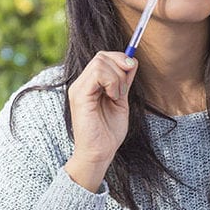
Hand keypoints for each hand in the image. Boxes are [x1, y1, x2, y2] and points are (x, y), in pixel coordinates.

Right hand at [64, 52, 137, 190]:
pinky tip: (113, 97)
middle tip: (124, 88)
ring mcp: (78, 89)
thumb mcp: (121, 101)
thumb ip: (123, 82)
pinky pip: (97, 74)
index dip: (120, 58)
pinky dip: (111, 82)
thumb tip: (131, 62)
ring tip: (117, 96)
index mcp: (89, 84)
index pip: (102, 57)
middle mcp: (81, 84)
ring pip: (100, 62)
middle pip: (101, 56)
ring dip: (117, 77)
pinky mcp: (80, 96)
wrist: (99, 153)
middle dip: (120, 65)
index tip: (131, 70)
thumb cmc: (108, 133)